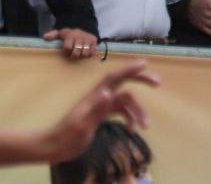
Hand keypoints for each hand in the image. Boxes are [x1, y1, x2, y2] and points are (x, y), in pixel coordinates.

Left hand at [37, 61, 159, 162]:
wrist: (53, 147)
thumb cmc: (65, 137)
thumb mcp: (81, 125)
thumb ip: (96, 109)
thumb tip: (110, 93)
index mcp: (95, 96)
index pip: (114, 78)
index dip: (129, 69)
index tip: (145, 64)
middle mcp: (100, 97)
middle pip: (124, 83)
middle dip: (141, 80)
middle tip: (158, 82)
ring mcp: (101, 106)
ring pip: (126, 102)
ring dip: (138, 112)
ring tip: (145, 126)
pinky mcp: (102, 115)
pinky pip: (121, 112)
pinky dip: (130, 119)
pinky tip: (132, 130)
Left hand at [43, 28, 97, 59]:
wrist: (84, 27)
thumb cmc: (69, 34)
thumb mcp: (60, 33)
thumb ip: (53, 34)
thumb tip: (45, 37)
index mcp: (71, 35)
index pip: (67, 47)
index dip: (66, 52)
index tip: (66, 52)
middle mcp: (80, 37)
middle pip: (77, 52)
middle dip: (74, 55)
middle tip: (73, 54)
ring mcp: (88, 39)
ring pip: (85, 53)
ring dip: (82, 55)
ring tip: (80, 53)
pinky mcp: (94, 41)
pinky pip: (93, 51)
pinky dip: (89, 54)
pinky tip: (86, 52)